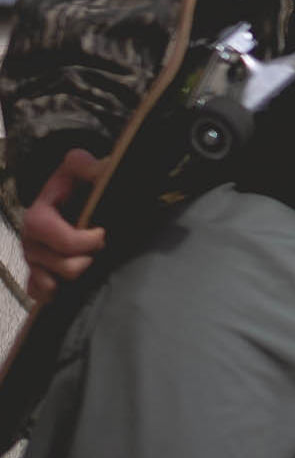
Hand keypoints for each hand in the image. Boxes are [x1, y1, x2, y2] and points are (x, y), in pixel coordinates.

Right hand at [23, 151, 108, 303]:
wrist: (67, 196)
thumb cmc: (73, 184)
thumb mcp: (78, 168)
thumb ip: (86, 165)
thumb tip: (96, 168)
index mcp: (38, 217)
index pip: (58, 240)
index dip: (83, 242)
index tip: (101, 233)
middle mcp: (30, 241)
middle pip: (59, 265)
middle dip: (85, 260)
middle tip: (99, 248)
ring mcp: (32, 259)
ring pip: (50, 283)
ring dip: (75, 276)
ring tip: (88, 261)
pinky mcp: (36, 271)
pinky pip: (36, 292)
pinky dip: (51, 293)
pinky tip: (66, 286)